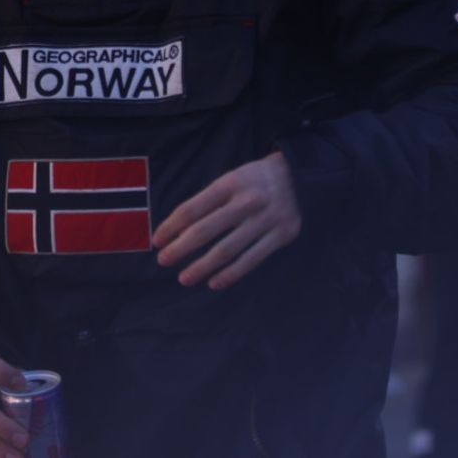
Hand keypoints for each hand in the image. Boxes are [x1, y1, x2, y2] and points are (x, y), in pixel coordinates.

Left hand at [152, 152, 300, 289]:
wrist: (300, 176)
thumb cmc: (255, 180)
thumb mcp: (231, 178)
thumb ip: (208, 201)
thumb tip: (177, 229)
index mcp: (229, 184)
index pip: (192, 209)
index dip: (171, 226)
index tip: (157, 240)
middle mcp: (246, 202)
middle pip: (205, 231)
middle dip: (180, 248)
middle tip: (164, 261)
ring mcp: (265, 220)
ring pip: (226, 250)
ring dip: (202, 266)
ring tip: (185, 278)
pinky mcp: (281, 235)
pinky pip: (252, 259)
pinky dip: (231, 274)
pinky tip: (214, 282)